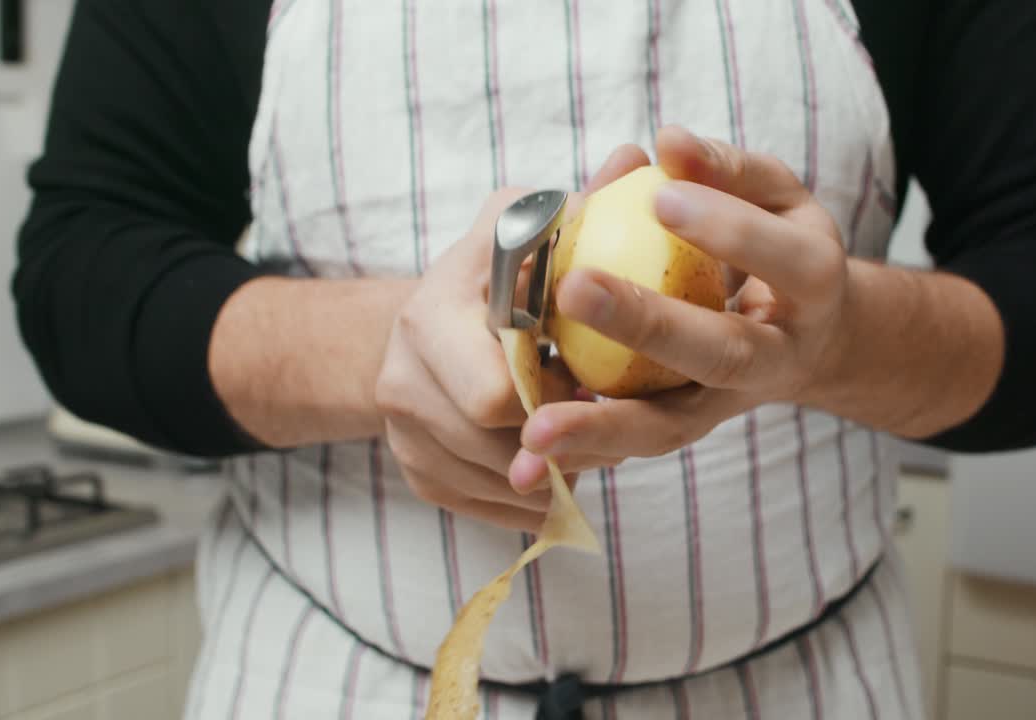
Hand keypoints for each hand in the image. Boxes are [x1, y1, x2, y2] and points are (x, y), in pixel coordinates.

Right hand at [375, 151, 647, 530]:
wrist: (420, 324)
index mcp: (428, 321)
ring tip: (592, 440)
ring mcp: (403, 437)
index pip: (493, 394)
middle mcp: (401, 383)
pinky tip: (562, 466)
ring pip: (499, 487)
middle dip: (562, 440)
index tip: (592, 382)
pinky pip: (490, 511)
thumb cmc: (489, 270)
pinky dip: (536, 499)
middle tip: (606, 421)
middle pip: (498, 451)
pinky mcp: (417, 475)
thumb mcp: (525, 226)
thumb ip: (580, 204)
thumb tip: (634, 161)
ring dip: (558, 473)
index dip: (556, 399)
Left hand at [510, 126, 855, 475]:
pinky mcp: (685, 427)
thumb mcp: (773, 196)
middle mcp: (777, 358)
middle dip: (648, 325)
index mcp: (815, 288)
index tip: (661, 197)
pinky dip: (582, 451)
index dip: (728, 231)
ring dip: (601, 428)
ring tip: (534, 431)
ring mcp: (728, 404)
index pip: (782, 260)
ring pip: (669, 426)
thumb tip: (665, 142)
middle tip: (575, 290)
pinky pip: (631, 443)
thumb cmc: (780, 243)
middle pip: (719, 354)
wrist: (814, 338)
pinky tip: (527, 454)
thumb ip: (725, 167)